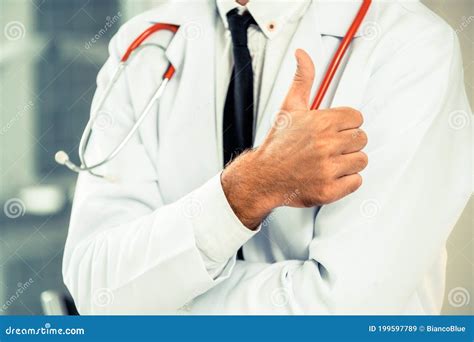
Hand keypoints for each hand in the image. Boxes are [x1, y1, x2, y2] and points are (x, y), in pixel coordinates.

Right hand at [222, 49, 367, 228]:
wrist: (263, 176)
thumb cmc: (277, 144)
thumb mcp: (289, 107)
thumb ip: (302, 79)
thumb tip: (302, 54)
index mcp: (321, 123)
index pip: (357, 118)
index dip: (344, 125)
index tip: (332, 131)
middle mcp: (326, 145)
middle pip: (361, 139)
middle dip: (347, 143)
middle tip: (328, 148)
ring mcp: (328, 169)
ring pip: (361, 160)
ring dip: (348, 162)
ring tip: (328, 163)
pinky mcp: (330, 190)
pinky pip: (356, 181)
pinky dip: (346, 181)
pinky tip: (329, 176)